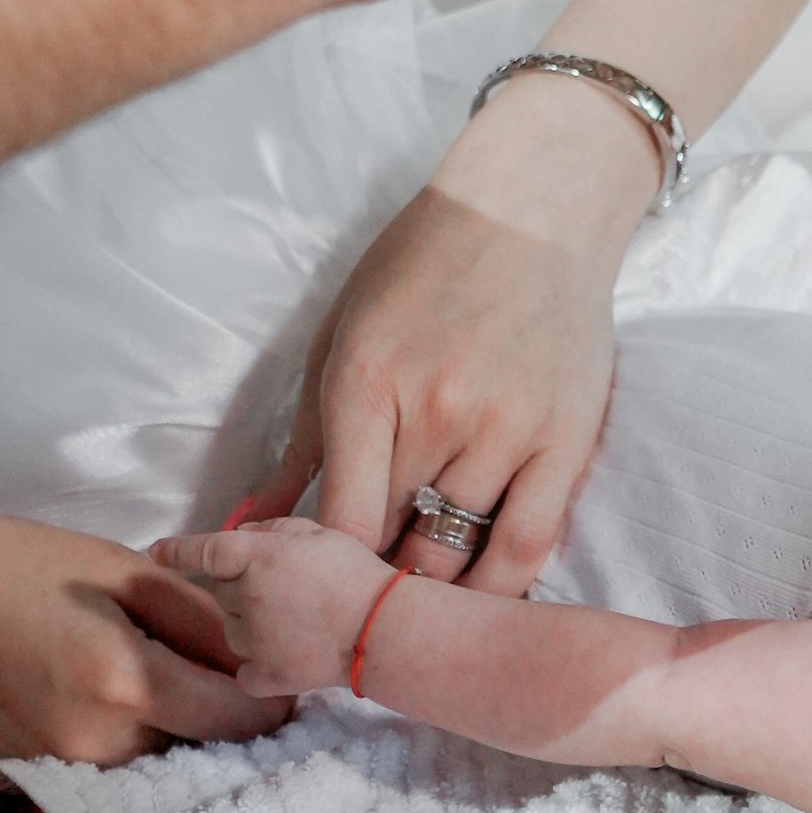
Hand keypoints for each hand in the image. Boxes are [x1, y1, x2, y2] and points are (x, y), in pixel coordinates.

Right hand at [0, 477, 290, 766]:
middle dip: (217, 723)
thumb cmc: (21, 563)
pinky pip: (93, 770)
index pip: (238, 722)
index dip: (271, 705)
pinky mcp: (19, 776)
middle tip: (218, 682)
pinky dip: (110, 743)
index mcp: (128, 684)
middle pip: (194, 752)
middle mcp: (96, 744)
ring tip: (155, 688)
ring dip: (165, 737)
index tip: (281, 686)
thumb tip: (259, 658)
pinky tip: (94, 701)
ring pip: (145, 767)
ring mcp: (54, 769)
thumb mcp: (125, 573)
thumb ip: (202, 620)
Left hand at [155, 519, 392, 695]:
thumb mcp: (317, 532)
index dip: (177, 550)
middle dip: (243, 587)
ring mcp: (251, 641)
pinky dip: (257, 667)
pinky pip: (245, 672)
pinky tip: (283, 659)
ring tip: (295, 625)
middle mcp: (243, 598)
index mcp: (254, 558)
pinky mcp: (264, 677)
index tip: (156, 552)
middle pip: (223, 592)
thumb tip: (243, 538)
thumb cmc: (356, 574)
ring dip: (251, 625)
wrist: (382, 628)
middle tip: (287, 590)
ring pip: (232, 631)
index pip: (203, 551)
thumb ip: (272, 531)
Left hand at [241, 174, 617, 595]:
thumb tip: (246, 524)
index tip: (321, 587)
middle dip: (372, 582)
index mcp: (366, 384)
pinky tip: (478, 592)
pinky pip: (528, 544)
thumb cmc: (420, 269)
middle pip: (394, 541)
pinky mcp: (565, 440)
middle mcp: (435, 413)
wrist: (531, 213)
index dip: (326, 573)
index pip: (339, 522)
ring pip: (457, 553)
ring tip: (415, 597)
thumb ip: (300, 446)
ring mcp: (505, 429)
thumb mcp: (338, 340)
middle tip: (363, 598)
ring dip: (431, 585)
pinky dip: (498, 584)